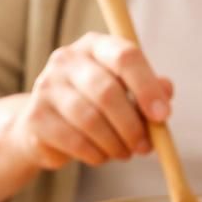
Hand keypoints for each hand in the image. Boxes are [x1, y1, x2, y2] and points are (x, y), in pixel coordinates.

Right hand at [6, 33, 173, 170]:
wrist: (44, 127)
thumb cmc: (94, 106)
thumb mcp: (126, 92)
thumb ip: (149, 89)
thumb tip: (165, 92)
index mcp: (95, 45)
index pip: (125, 56)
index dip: (147, 87)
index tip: (163, 116)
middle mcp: (66, 60)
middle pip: (107, 92)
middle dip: (132, 125)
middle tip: (145, 147)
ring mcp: (46, 87)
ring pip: (90, 120)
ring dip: (115, 144)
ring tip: (124, 153)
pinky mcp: (36, 117)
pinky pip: (74, 141)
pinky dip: (95, 154)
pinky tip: (101, 156)